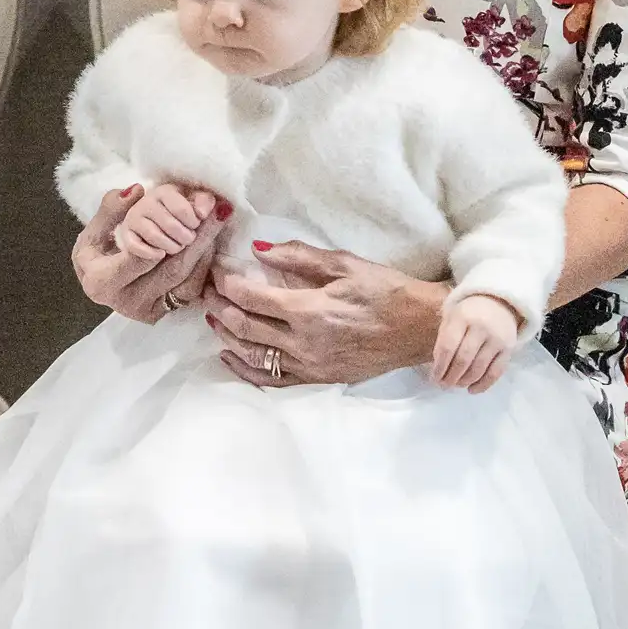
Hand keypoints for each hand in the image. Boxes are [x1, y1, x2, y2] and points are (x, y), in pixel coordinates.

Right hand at [72, 184, 229, 322]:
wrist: (101, 289)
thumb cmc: (95, 258)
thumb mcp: (91, 233)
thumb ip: (109, 211)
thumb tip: (136, 191)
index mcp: (104, 282)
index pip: (142, 256)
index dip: (166, 235)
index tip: (190, 213)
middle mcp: (128, 303)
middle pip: (172, 270)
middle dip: (198, 238)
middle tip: (217, 211)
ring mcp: (150, 312)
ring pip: (188, 282)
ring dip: (206, 249)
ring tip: (218, 220)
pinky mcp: (166, 314)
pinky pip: (192, 291)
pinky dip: (204, 264)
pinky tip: (210, 242)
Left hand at [204, 242, 447, 386]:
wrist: (419, 329)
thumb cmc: (387, 291)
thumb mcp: (345, 264)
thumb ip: (299, 257)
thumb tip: (260, 249)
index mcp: (310, 311)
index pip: (251, 298)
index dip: (228, 283)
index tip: (217, 270)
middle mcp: (304, 343)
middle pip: (245, 326)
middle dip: (220, 307)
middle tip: (208, 292)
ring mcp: (309, 366)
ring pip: (252, 355)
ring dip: (227, 336)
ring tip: (213, 318)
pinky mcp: (317, 379)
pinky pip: (271, 379)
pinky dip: (245, 368)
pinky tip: (230, 355)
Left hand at [431, 294, 521, 393]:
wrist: (499, 301)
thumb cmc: (469, 312)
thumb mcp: (452, 317)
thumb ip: (444, 338)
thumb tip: (438, 367)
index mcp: (462, 317)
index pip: (448, 347)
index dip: (440, 366)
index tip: (434, 378)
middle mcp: (481, 327)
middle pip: (463, 360)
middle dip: (451, 377)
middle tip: (444, 385)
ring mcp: (497, 339)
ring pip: (479, 368)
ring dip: (465, 382)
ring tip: (456, 385)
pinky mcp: (509, 349)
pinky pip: (496, 372)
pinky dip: (483, 385)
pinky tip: (472, 390)